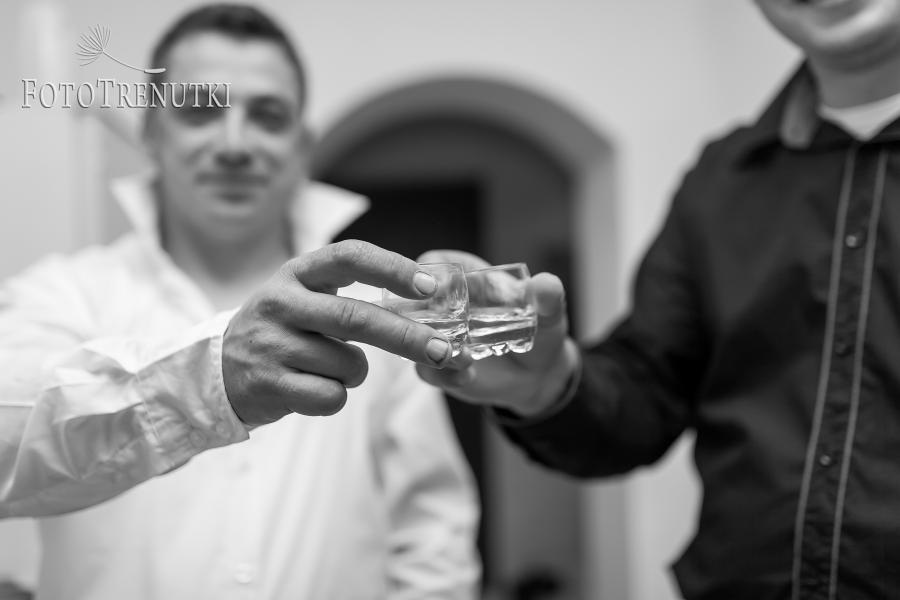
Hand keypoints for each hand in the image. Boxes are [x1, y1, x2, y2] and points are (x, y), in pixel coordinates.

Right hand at [222, 240, 453, 425]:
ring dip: (356, 373)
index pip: (350, 257)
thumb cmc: (282, 330)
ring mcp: (271, 343)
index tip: (429, 286)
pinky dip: (336, 397)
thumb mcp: (305, 297)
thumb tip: (425, 299)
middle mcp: (281, 302)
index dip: (392, 268)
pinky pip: (330, 397)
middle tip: (444, 350)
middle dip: (406, 336)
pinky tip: (311, 388)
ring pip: (348, 364)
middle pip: (356, 317)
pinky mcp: (267, 382)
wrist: (217, 370)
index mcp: (296, 273)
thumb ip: (351, 293)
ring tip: (329, 367)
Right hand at [415, 250, 579, 416]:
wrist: (538, 375)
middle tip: (448, 330)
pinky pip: (427, 371)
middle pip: (412, 300)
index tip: (443, 288)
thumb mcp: (549, 313)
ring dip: (432, 347)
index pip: (435, 261)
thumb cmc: (540, 330)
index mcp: (468, 278)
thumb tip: (546, 285)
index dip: (431, 272)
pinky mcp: (438, 366)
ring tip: (465, 358)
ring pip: (413, 337)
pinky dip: (445, 375)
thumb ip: (548, 298)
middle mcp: (445, 305)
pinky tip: (468, 377)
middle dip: (423, 315)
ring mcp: (438, 336)